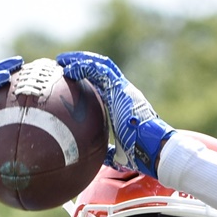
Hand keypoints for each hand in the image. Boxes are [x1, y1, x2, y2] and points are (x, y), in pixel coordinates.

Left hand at [55, 51, 174, 176]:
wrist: (154, 148)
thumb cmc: (139, 153)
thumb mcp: (120, 152)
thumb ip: (109, 151)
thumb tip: (100, 156)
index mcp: (122, 103)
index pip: (104, 84)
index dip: (88, 78)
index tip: (72, 78)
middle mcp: (123, 92)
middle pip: (101, 70)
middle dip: (82, 63)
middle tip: (63, 63)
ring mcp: (123, 88)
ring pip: (100, 65)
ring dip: (80, 60)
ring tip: (62, 60)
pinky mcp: (120, 88)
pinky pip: (99, 71)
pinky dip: (83, 66)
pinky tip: (70, 69)